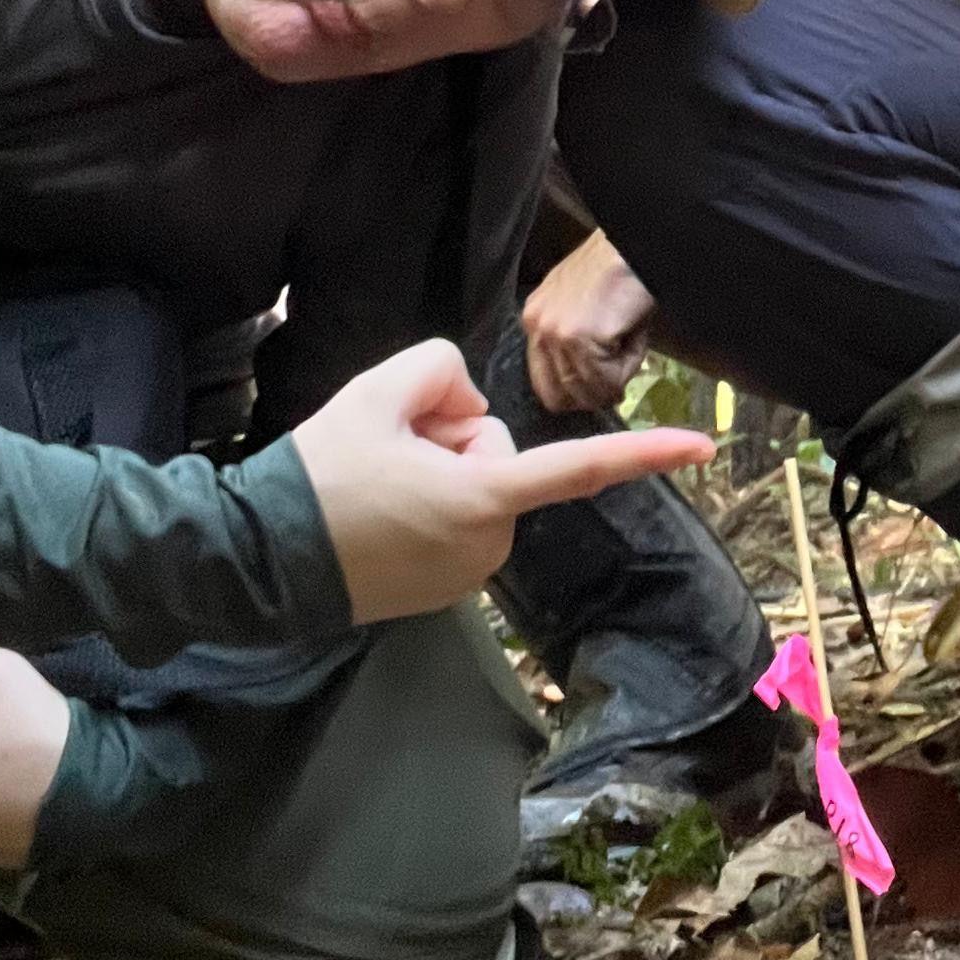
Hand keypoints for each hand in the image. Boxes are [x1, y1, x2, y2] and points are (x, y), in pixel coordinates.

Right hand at [290, 339, 713, 624]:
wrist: (256, 560)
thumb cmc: (319, 476)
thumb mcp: (377, 392)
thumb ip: (440, 369)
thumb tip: (465, 403)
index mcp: (484, 496)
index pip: (580, 466)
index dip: (644, 452)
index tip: (703, 446)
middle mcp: (489, 542)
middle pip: (498, 451)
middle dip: (454, 439)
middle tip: (388, 450)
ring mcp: (468, 573)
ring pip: (477, 485)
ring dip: (438, 472)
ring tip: (374, 484)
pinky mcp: (445, 590)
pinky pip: (456, 519)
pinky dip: (427, 505)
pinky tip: (376, 510)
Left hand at [524, 232, 656, 413]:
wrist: (638, 240)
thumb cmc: (622, 268)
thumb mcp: (587, 306)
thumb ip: (579, 345)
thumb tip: (597, 387)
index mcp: (535, 318)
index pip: (544, 383)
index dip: (576, 393)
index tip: (602, 388)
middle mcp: (536, 327)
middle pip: (558, 395)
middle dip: (592, 395)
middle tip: (618, 383)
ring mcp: (554, 333)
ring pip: (584, 391)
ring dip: (614, 380)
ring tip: (632, 350)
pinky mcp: (579, 338)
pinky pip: (607, 379)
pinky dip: (628, 368)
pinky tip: (636, 340)